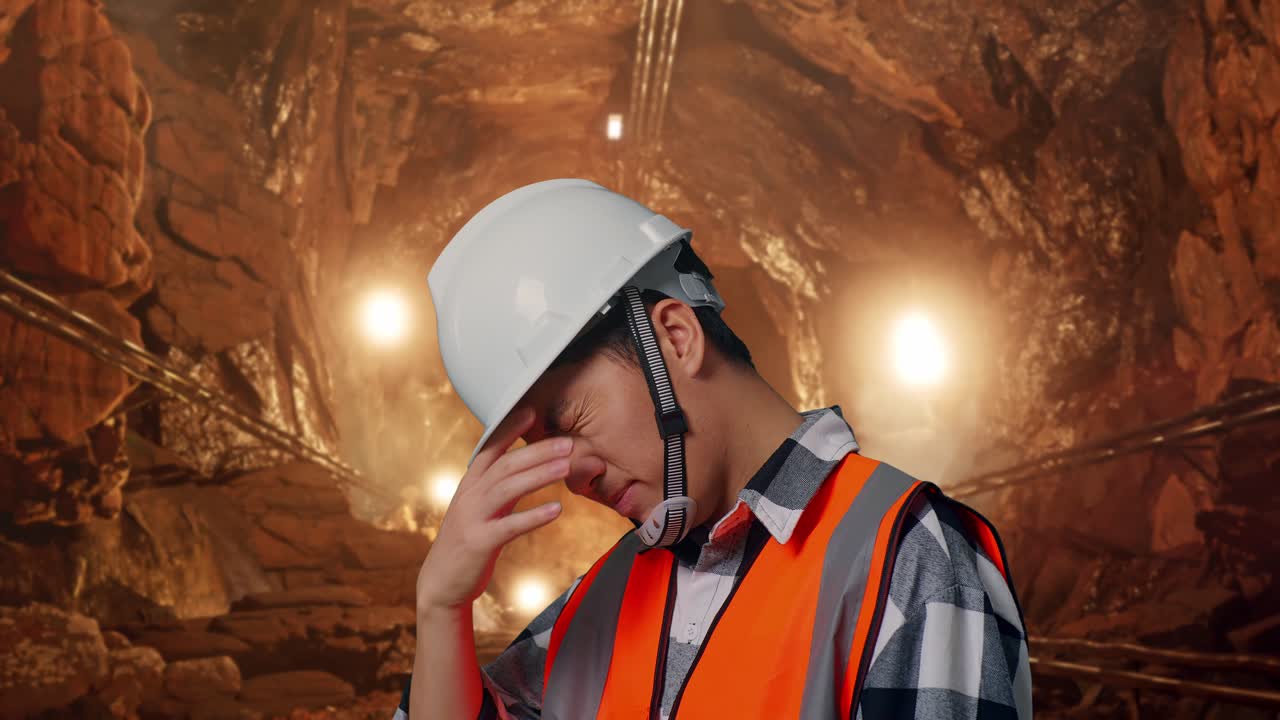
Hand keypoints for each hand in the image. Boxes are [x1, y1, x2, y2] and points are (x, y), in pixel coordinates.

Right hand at [416, 406, 570, 614]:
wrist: (442, 582)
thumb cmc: (467, 542)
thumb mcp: (480, 508)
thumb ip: (500, 487)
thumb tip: (528, 466)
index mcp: (470, 485)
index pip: (490, 448)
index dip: (509, 429)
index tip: (531, 410)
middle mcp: (470, 496)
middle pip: (505, 466)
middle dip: (537, 451)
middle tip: (567, 443)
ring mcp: (473, 518)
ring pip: (508, 489)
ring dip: (539, 475)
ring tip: (566, 467)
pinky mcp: (480, 542)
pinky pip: (510, 526)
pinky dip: (534, 516)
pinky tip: (557, 509)